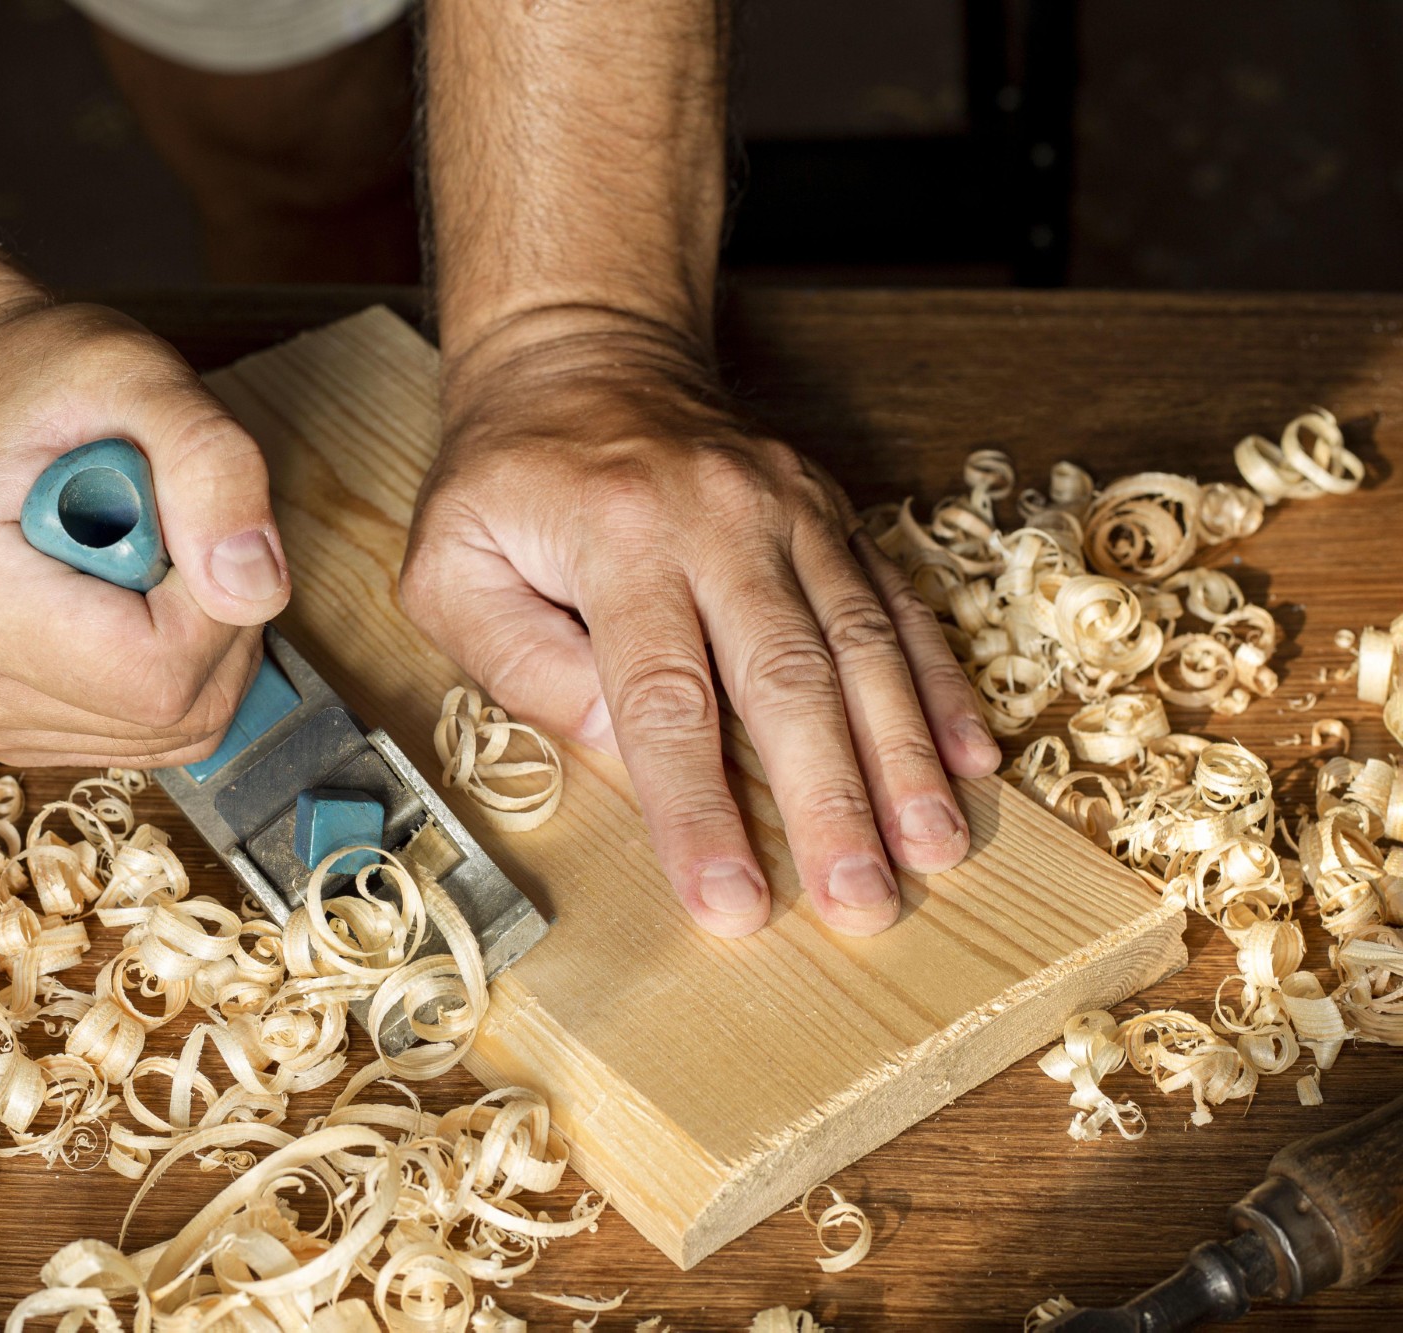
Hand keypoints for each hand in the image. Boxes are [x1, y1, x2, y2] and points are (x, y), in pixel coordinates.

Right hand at [0, 302, 290, 766]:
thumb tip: (257, 590)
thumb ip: (213, 466)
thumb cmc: (36, 379)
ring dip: (201, 644)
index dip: (214, 603)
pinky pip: (150, 736)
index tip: (184, 518)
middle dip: (215, 621)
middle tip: (167, 525)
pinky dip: (173, 669)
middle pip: (175, 712)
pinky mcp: (13, 734)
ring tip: (141, 551)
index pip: (157, 674)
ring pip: (176, 730)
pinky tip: (128, 597)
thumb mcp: (139, 374)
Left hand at [401, 326, 1001, 936]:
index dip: (698, 808)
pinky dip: (936, 683)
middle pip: (786, 676)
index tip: (730, 904)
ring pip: (861, 641)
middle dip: (830, 799)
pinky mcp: (828, 509)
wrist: (581, 357)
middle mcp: (718, 518)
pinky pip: (894, 601)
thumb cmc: (503, 482)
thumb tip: (618, 743)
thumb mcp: (450, 567)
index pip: (661, 698)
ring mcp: (787, 508)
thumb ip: (519, 662)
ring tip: (934, 850)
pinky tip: (967, 759)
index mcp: (616, 537)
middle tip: (863, 904)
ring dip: (902, 754)